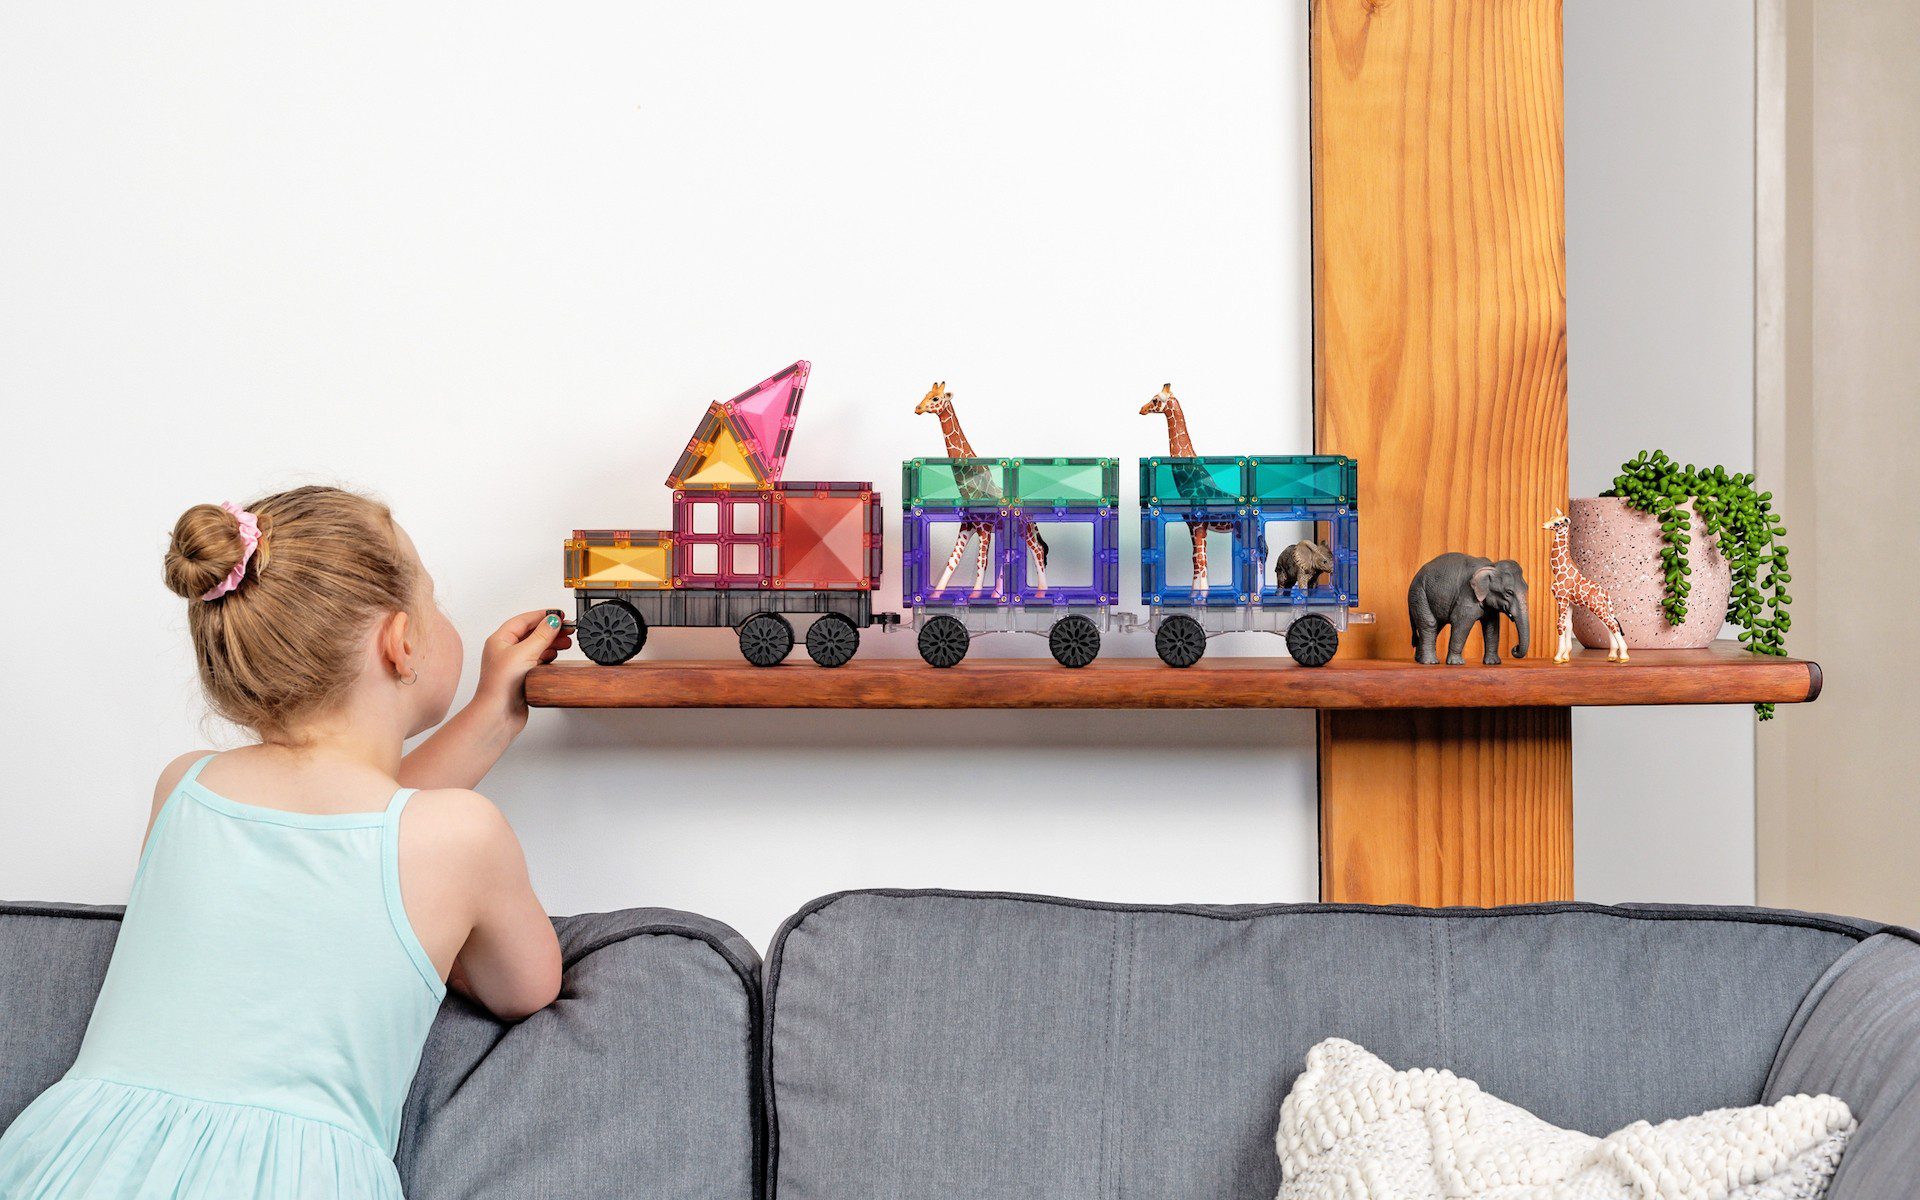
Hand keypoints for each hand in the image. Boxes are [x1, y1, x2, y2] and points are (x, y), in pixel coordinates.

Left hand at [476, 610, 570, 726]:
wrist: (498, 714)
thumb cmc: (500, 686)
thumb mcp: (524, 653)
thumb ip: (541, 635)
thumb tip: (553, 620)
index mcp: (499, 640)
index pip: (524, 620)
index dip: (542, 615)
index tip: (559, 615)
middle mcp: (505, 651)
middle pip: (531, 633)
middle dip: (550, 630)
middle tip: (567, 629)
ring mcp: (514, 665)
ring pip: (536, 647)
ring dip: (551, 643)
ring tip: (566, 642)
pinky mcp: (522, 678)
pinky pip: (538, 661)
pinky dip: (548, 657)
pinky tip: (555, 657)